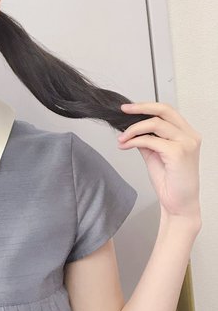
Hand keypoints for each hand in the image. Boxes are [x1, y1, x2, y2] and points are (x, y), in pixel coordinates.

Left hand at [117, 102, 200, 220]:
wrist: (178, 204)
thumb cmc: (170, 182)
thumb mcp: (155, 154)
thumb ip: (147, 139)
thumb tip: (131, 128)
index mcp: (187, 134)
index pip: (167, 111)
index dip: (147, 106)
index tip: (129, 109)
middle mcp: (190, 136)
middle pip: (164, 110)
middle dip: (141, 107)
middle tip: (123, 110)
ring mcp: (186, 143)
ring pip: (155, 124)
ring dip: (133, 129)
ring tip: (121, 138)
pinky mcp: (178, 153)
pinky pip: (150, 140)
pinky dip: (134, 141)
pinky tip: (125, 145)